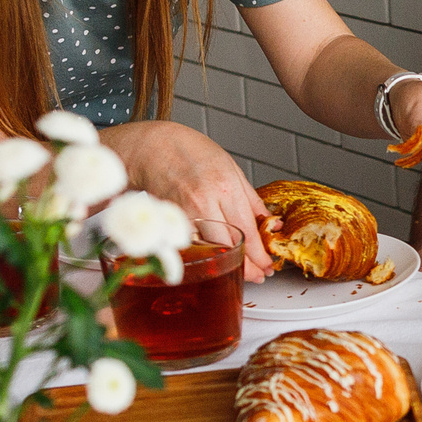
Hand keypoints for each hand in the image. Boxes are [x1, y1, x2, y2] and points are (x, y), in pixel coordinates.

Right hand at [100, 119, 274, 279]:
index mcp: (225, 188)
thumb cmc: (190, 152)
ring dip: (227, 264)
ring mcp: (184, 215)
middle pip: (230, 248)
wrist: (152, 147)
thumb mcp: (231, 168)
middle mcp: (204, 203)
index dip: (260, 256)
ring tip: (240, 268)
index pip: (248, 232)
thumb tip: (269, 222)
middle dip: (247, 267)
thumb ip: (251, 199)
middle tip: (258, 273)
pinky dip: (205, 255)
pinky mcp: (169, 223)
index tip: (267, 265)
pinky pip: (191, 246)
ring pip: (210, 252)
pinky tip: (215, 258)